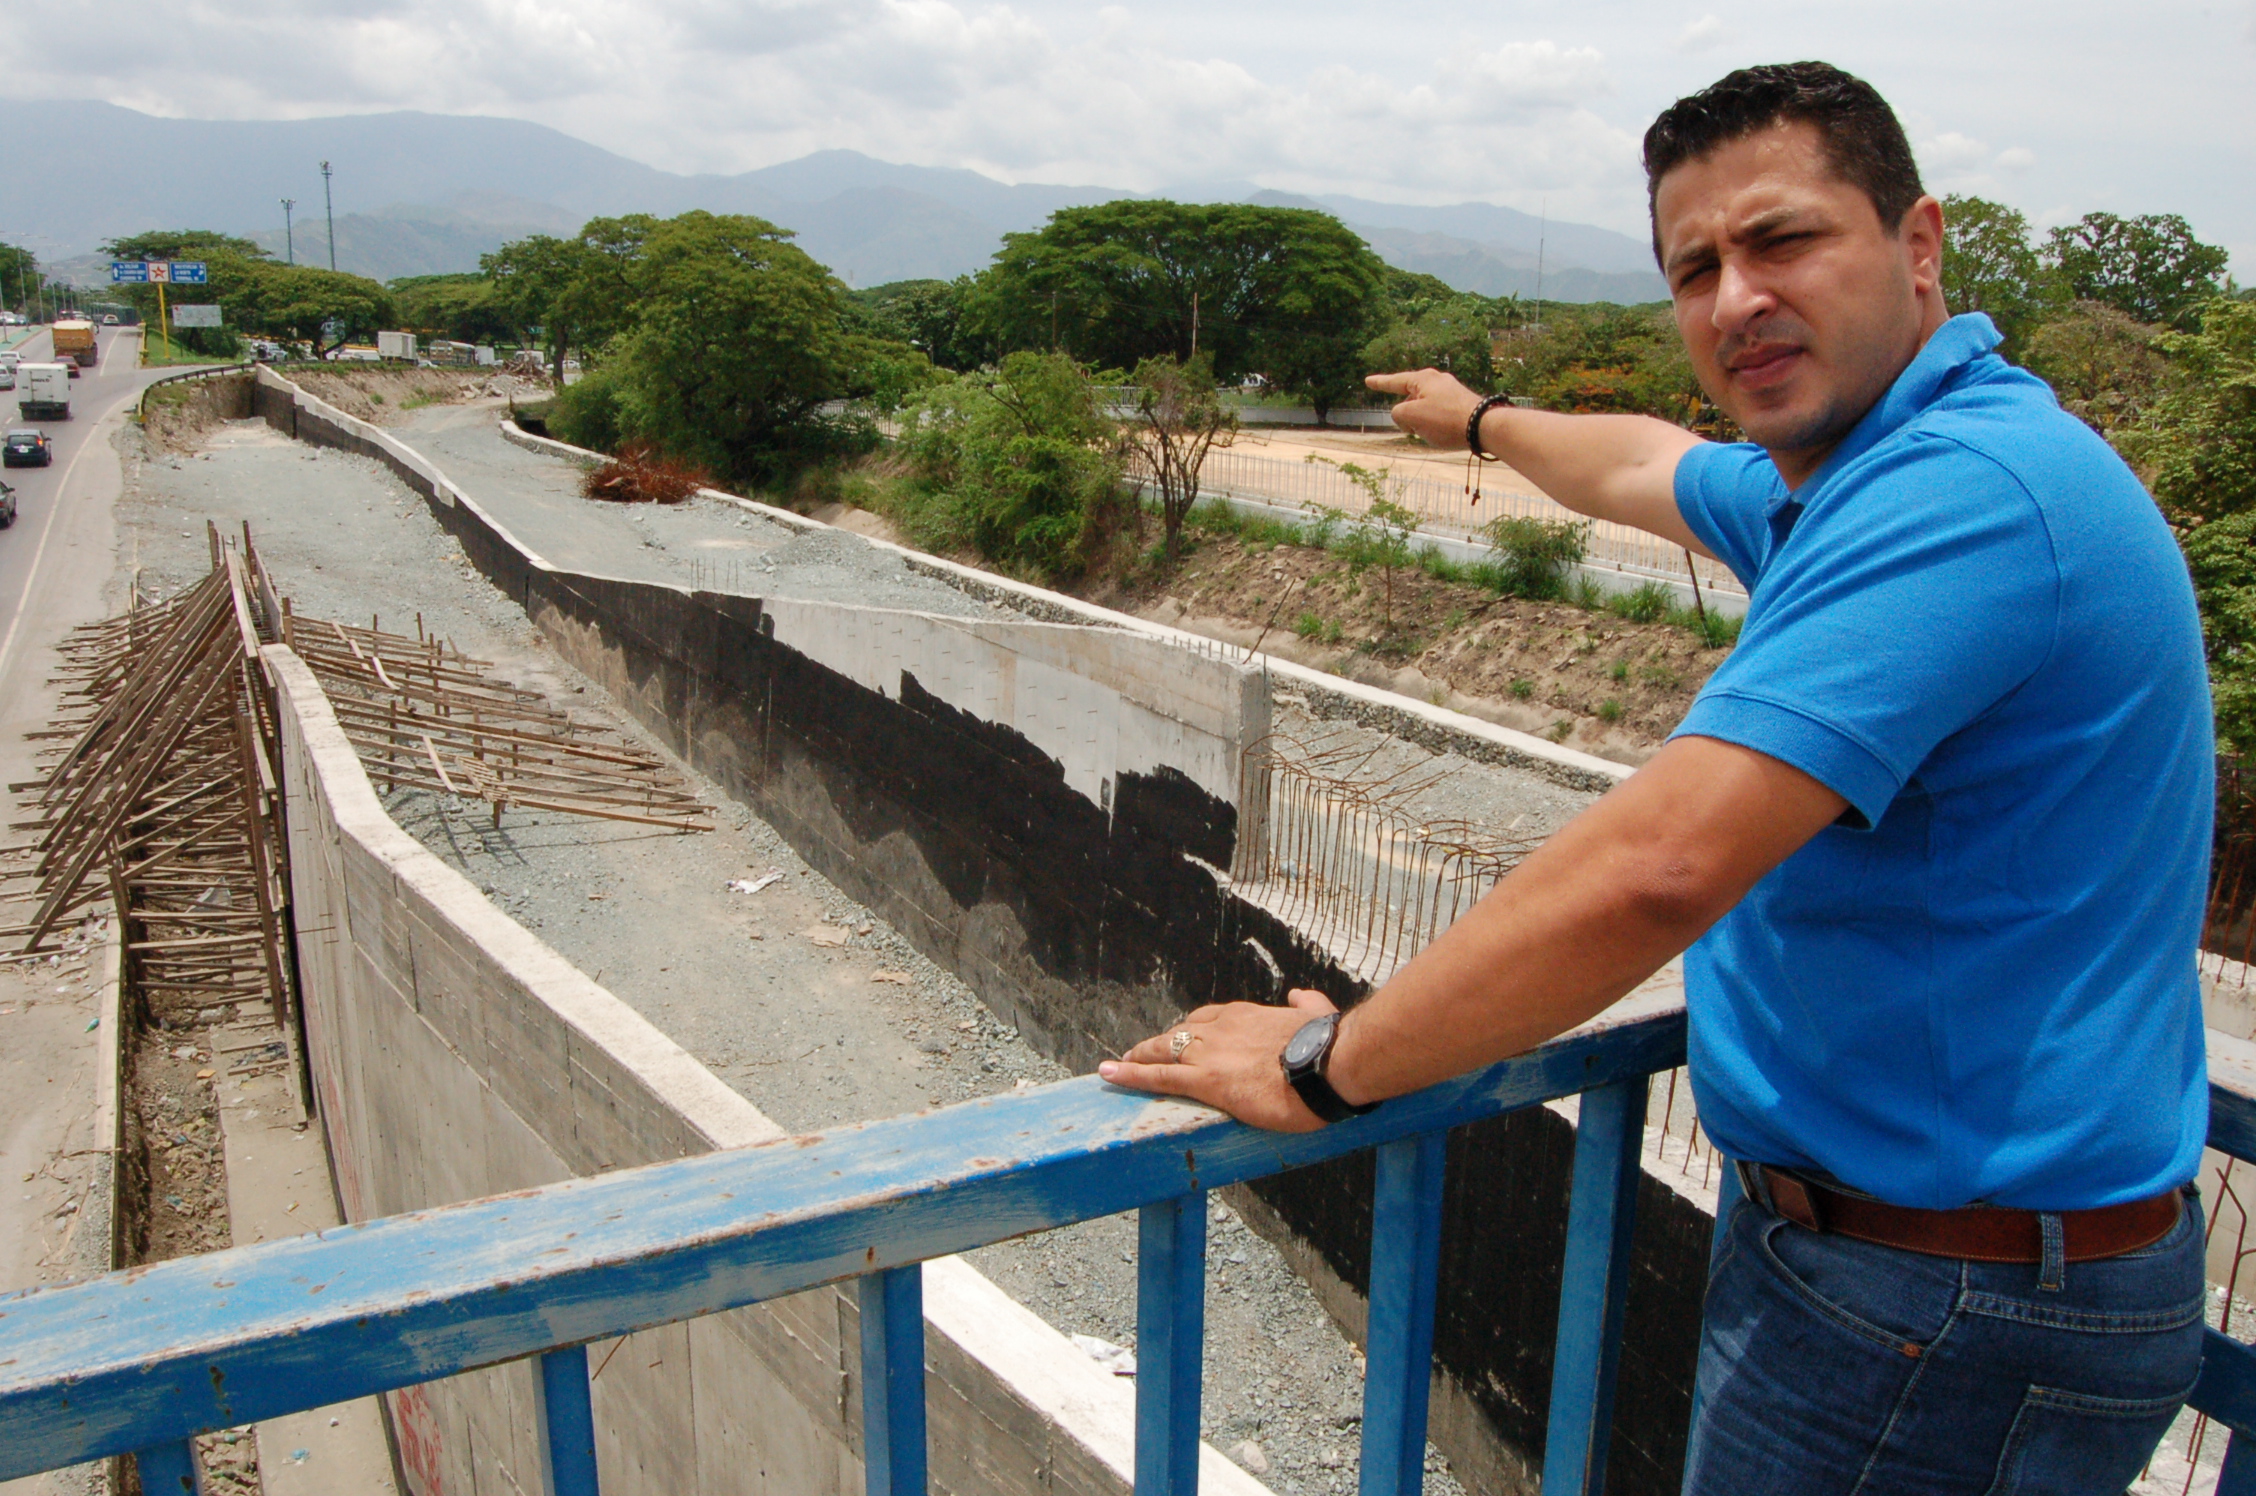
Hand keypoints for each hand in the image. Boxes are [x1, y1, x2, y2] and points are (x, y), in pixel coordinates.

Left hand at [1097, 988, 1339, 1131]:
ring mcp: (1210, 1053)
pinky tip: (1110, 1074)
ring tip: (1120, 1064)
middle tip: (1140, 1052)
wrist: (1331, 1063)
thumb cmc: (1329, 1044)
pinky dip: (1130, 1074)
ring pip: (1162, 1050)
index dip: (1192, 1029)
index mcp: (1247, 1016)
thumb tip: (1300, 994)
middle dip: (1159, 1042)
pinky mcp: (1206, 1080)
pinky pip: (1158, 1076)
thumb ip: (1308, 1005)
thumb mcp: (1318, 1013)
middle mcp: (1222, 1028)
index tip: (1183, 1034)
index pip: (1209, 1018)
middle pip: (1179, 1032)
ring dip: (1138, 1057)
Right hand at [1366, 368, 1480, 450]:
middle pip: (1410, 399)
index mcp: (1422, 379)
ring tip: (1436, 433)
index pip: (1395, 381)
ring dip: (1423, 423)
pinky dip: (1436, 425)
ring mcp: (1451, 391)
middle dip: (1408, 415)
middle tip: (1413, 428)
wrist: (1483, 426)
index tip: (1368, 381)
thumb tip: (1406, 415)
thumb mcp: (1410, 416)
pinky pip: (1439, 415)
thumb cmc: (1445, 420)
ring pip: (1425, 409)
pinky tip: (1445, 434)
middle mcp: (1437, 380)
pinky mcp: (1461, 403)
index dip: (1380, 383)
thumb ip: (1398, 413)